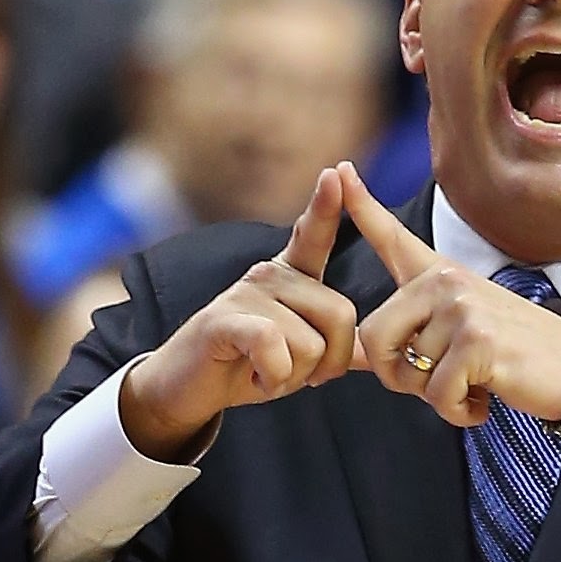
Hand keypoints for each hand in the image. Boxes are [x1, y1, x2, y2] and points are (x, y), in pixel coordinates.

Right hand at [120, 168, 357, 458]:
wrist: (187, 390)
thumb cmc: (246, 367)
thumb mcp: (298, 355)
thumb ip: (333, 346)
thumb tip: (373, 351)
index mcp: (292, 275)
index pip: (314, 235)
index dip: (325, 206)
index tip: (336, 172)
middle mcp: (270, 274)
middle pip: (341, 315)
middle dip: (329, 362)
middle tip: (296, 374)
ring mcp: (246, 292)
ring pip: (311, 343)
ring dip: (294, 377)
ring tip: (265, 372)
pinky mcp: (224, 318)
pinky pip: (274, 346)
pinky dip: (273, 376)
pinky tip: (254, 377)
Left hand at [338, 162, 560, 428]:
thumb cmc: (517, 355)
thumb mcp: (464, 330)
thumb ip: (414, 334)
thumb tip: (354, 357)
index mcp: (441, 276)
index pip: (394, 239)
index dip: (362, 206)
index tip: (341, 171)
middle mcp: (447, 282)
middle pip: (375, 337)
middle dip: (398, 376)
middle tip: (438, 382)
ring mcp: (462, 308)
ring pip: (407, 373)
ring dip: (437, 397)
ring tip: (475, 383)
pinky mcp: (477, 341)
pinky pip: (437, 394)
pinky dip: (458, 412)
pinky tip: (483, 400)